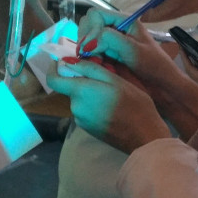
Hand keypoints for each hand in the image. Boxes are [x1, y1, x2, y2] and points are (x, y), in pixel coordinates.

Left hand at [47, 57, 170, 152]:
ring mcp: (81, 120)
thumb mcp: (116, 80)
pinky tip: (112, 106)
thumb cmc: (135, 104)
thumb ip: (90, 69)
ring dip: (91, 92)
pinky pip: (86, 110)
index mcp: (81, 92)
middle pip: (71, 88)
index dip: (54, 68)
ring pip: (80, 98)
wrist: (144, 136)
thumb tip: (68, 61)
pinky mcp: (87, 129)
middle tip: (106, 76)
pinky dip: (94, 104)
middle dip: (83, 79)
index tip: (62, 61)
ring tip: (113, 93)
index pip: (54, 79)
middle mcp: (76, 107)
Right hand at [76, 9, 197, 111]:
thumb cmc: (153, 66)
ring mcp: (111, 41)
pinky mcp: (108, 53)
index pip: (96, 15)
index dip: (91, 29)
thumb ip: (111, 39)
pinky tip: (96, 66)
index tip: (91, 48)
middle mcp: (115, 27)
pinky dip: (89, 57)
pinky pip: (91, 51)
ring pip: (87, 37)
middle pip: (88, 24)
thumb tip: (90, 40)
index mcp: (124, 21)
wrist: (162, 84)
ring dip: (86, 48)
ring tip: (94, 61)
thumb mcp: (133, 50)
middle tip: (89, 55)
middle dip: (86, 38)